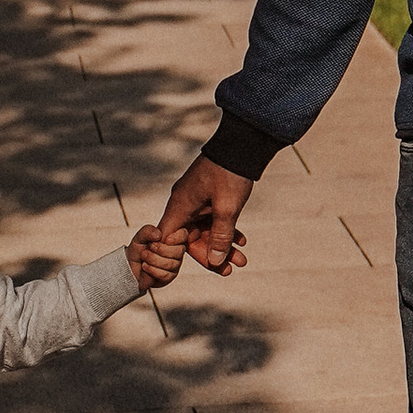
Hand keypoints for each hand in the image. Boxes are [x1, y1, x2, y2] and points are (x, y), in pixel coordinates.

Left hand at [127, 218, 186, 288]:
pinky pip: (165, 274)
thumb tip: (159, 235)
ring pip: (171, 263)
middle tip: (149, 247)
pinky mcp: (169, 277)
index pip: (184, 235)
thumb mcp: (140, 237)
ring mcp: (175, 265)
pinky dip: (152, 270)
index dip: (177, 237)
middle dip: (161, 249)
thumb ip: (148, 231)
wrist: (130, 265)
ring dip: (153, 259)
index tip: (165, 239)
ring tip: (144, 257)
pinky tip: (145, 266)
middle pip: (179, 251)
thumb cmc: (138, 249)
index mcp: (173, 239)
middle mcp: (177, 251)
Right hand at [154, 152, 252, 275]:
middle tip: (231, 269)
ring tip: (242, 259)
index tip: (195, 269)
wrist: (243, 143)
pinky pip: (213, 220)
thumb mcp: (227, 208)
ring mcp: (196, 200)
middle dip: (211, 254)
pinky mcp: (209, 197)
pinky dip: (226, 231)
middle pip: (190, 239)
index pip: (169, 241)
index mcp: (179, 206)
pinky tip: (242, 241)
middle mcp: (184, 204)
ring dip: (223, 245)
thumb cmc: (230, 173)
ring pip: (205, 231)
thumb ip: (220, 236)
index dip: (177, 258)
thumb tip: (216, 261)